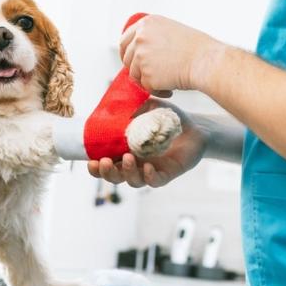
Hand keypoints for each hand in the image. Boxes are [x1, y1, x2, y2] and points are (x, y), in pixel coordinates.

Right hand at [87, 98, 207, 187]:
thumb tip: (114, 104)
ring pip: (133, 181)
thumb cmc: (167, 118)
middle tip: (105, 162)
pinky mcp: (168, 173)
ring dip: (126, 173)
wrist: (194, 125)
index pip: (106, 164)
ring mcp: (151, 170)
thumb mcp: (147, 108)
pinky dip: (149, 177)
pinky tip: (147, 167)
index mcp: (125, 151)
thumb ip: (131, 107)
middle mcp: (136, 164)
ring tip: (128, 158)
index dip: (96, 168)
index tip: (91, 161)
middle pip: (116, 177)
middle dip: (107, 173)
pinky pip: (155, 181)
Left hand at [120, 14, 222, 91]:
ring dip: (148, 80)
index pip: (125, 40)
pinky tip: (171, 87)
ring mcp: (141, 56)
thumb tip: (139, 53)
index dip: (127, 53)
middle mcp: (140, 38)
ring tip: (168, 80)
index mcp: (146, 24)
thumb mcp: (171, 31)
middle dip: (137, 69)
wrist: (207, 61)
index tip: (131, 61)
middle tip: (150, 75)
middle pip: (126, 59)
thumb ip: (152, 38)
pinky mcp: (146, 75)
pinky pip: (147, 87)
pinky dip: (157, 90)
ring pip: (135, 75)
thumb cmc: (196, 49)